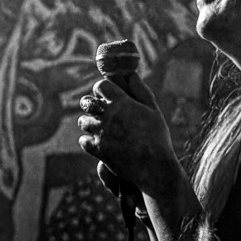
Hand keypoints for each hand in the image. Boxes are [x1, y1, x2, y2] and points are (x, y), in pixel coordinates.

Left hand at [77, 76, 180, 196]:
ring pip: (83, 121)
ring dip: (89, 122)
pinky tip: (97, 140)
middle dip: (91, 104)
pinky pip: (84, 141)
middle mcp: (107, 115)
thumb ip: (140, 90)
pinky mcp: (98, 150)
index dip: (102, 89)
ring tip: (99, 126)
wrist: (154, 166)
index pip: (100, 86)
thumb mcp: (153, 109)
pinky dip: (88, 140)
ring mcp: (101, 133)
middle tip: (100, 110)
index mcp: (121, 102)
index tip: (108, 94)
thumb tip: (131, 74)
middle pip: (86, 102)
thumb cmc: (157, 136)